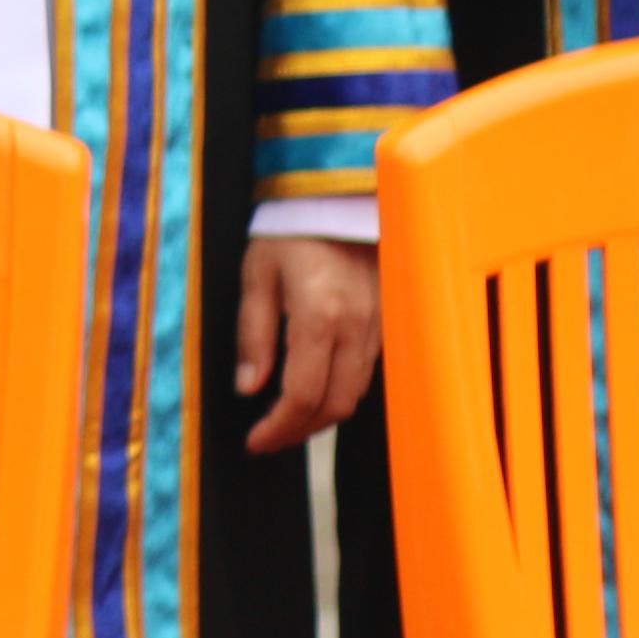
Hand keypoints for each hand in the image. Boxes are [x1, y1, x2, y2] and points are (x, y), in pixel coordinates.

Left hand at [236, 236, 379, 453]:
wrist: (339, 196)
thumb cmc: (292, 229)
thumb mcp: (257, 274)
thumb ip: (253, 333)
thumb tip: (249, 387)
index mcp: (319, 316)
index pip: (302, 396)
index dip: (278, 428)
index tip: (255, 441)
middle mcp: (356, 327)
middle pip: (335, 405)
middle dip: (299, 432)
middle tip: (269, 439)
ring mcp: (379, 326)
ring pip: (356, 394)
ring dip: (321, 416)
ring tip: (288, 422)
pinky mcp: (389, 322)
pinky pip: (368, 372)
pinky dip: (341, 391)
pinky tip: (316, 390)